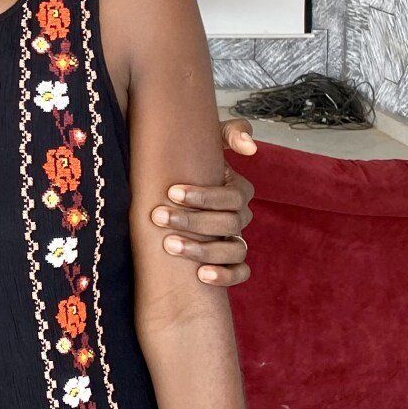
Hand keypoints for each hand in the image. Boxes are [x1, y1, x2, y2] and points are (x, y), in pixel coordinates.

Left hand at [151, 117, 257, 286]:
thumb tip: (250, 146)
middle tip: (157, 216)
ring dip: (203, 249)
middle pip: (228, 223)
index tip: (171, 192)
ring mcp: (237, 239)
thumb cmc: (188, 160)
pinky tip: (202, 275)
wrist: (170, 182)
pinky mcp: (232, 260)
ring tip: (170, 245)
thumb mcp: (207, 139)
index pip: (232, 196)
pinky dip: (225, 275)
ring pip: (233, 249)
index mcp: (237, 188)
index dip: (204, 196)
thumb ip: (230, 132)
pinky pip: (241, 272)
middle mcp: (240, 215)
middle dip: (192, 220)